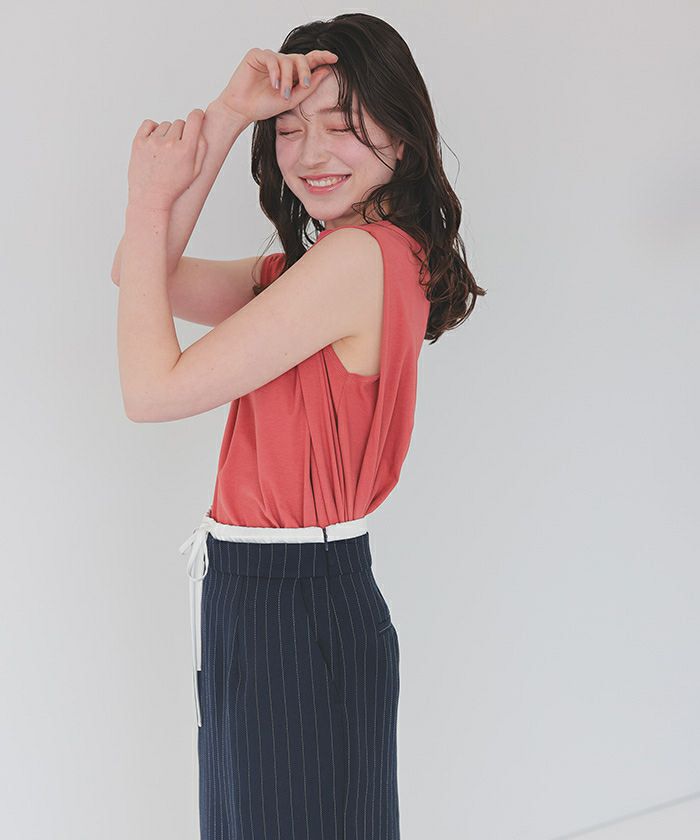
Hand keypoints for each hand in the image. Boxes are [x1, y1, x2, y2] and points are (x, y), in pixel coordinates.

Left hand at [127, 109, 207, 210]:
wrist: (150, 198)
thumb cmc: (174, 186)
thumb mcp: (195, 172)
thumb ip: (202, 149)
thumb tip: (200, 129)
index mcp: (186, 150)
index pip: (194, 119)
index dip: (197, 115)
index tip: (197, 116)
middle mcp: (169, 143)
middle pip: (179, 123)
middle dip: (181, 132)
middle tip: (178, 148)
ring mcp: (152, 142)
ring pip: (165, 125)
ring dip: (166, 134)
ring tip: (165, 152)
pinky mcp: (138, 141)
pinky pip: (149, 124)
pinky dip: (153, 129)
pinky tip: (155, 142)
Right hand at [214, 47, 338, 123]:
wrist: (243, 110)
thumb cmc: (264, 106)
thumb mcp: (291, 100)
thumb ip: (308, 88)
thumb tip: (325, 72)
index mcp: (292, 74)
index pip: (309, 61)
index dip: (322, 57)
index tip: (334, 58)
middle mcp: (282, 64)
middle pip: (301, 58)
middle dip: (305, 71)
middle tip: (305, 85)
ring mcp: (269, 58)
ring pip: (286, 60)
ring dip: (288, 78)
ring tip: (283, 94)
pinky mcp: (257, 55)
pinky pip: (271, 57)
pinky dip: (275, 71)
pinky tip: (274, 84)